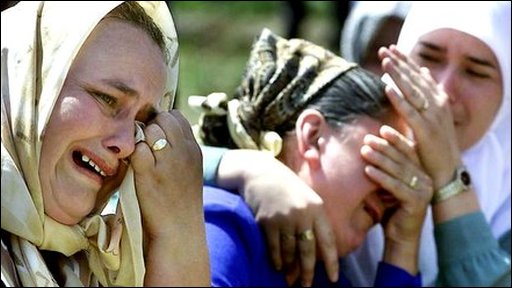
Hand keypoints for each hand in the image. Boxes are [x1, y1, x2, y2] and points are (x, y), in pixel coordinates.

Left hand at [131, 110, 208, 285]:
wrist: (180, 232)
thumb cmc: (180, 203)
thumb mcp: (190, 171)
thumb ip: (179, 151)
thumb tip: (158, 132)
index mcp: (194, 150)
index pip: (177, 117)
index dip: (162, 122)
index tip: (154, 136)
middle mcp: (184, 151)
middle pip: (163, 118)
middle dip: (150, 126)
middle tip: (144, 146)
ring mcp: (168, 161)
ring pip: (150, 128)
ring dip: (140, 138)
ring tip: (139, 157)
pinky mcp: (149, 173)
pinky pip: (138, 148)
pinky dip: (133, 153)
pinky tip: (133, 166)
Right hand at [217, 150, 338, 285]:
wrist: (259, 172)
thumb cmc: (286, 185)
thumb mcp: (306, 196)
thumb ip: (314, 217)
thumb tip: (318, 248)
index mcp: (316, 207)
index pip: (327, 240)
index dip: (332, 261)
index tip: (333, 278)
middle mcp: (302, 214)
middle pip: (308, 251)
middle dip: (308, 272)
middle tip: (307, 285)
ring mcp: (283, 218)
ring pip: (289, 251)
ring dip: (289, 267)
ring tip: (290, 276)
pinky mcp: (265, 221)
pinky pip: (273, 247)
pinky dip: (276, 259)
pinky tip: (278, 265)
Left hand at [361, 125, 432, 273]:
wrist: (400, 236)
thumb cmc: (391, 208)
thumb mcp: (389, 184)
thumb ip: (387, 167)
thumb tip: (370, 145)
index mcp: (422, 172)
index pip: (409, 151)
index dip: (396, 139)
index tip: (381, 129)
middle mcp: (426, 179)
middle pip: (403, 158)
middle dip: (384, 147)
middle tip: (367, 139)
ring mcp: (423, 191)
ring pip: (399, 170)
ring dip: (380, 159)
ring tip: (364, 150)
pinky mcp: (416, 202)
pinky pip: (396, 186)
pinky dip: (381, 177)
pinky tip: (367, 170)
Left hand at [379, 45, 461, 187]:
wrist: (446, 169)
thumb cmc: (434, 144)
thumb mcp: (430, 116)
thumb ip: (424, 94)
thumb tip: (420, 71)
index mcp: (437, 100)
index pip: (419, 75)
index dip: (405, 61)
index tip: (391, 48)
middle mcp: (437, 104)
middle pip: (415, 79)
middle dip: (399, 63)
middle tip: (384, 49)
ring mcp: (432, 117)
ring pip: (412, 91)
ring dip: (398, 75)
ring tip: (385, 62)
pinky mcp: (425, 131)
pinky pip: (409, 112)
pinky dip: (399, 99)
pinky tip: (387, 88)